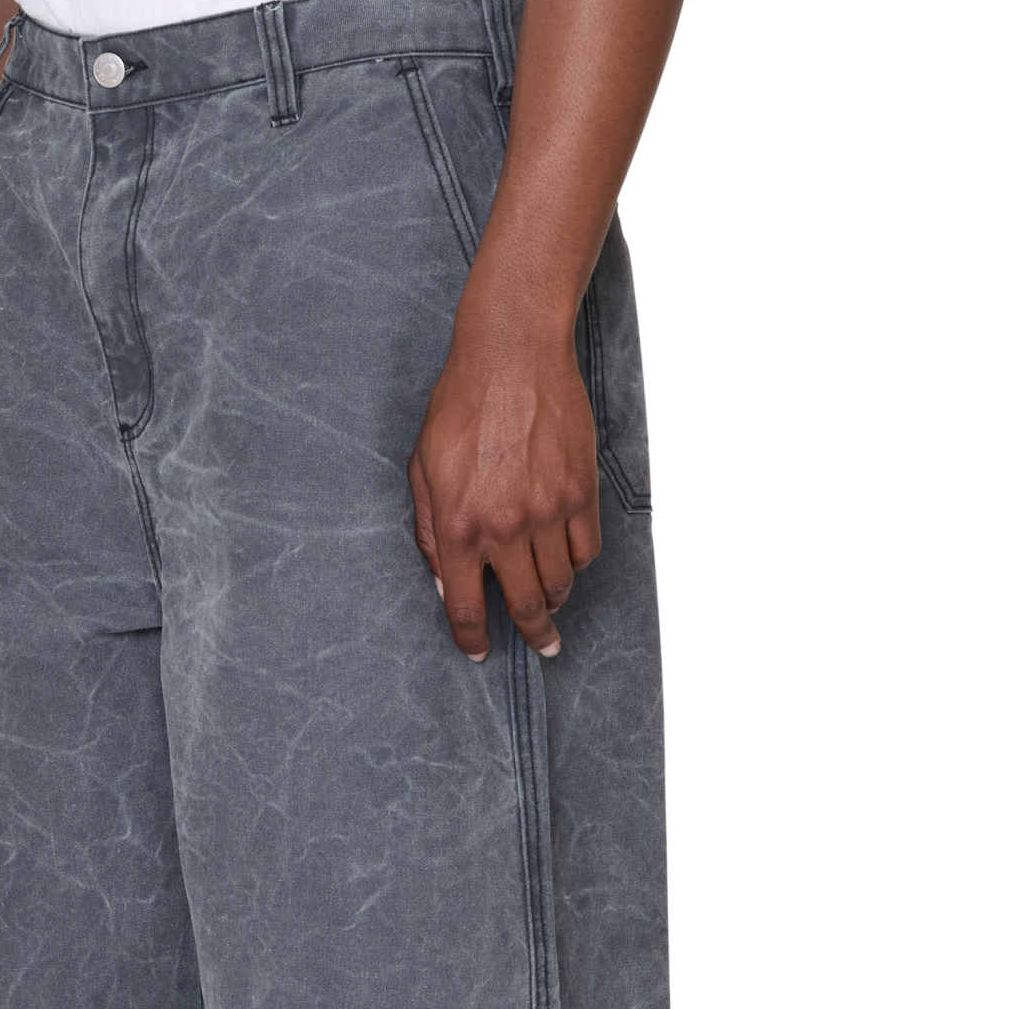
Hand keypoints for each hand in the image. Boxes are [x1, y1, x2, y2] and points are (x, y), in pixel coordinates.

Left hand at [407, 295, 601, 662]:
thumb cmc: (461, 406)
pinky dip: (576, 562)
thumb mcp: (423, 469)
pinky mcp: (581, 492)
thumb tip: (444, 579)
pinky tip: (566, 558)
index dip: (471, 638)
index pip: (465, 606)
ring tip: (549, 600)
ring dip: (553, 599)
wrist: (512, 357)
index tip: (479, 651)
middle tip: (542, 648)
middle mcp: (505, 527)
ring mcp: (547, 512)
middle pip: (524, 605)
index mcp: (459, 526)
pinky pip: (585, 549)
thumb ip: (430, 531)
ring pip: (558, 582)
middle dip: (532, 635)